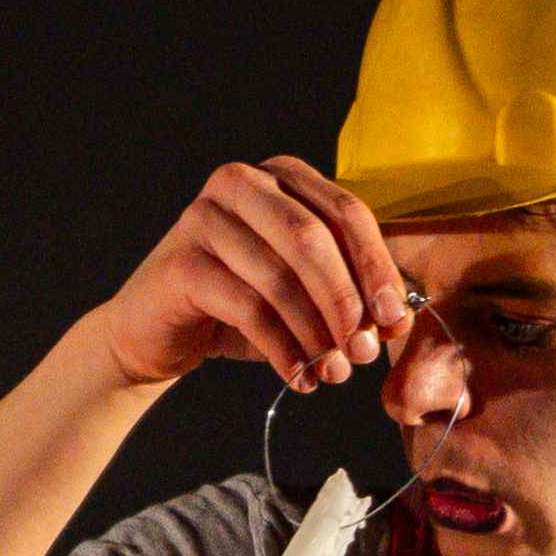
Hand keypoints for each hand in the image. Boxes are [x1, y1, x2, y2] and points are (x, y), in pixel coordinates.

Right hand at [94, 158, 414, 391]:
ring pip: (280, 276)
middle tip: (364, 352)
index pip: (345, 213)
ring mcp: (204, 217)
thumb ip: (349, 293)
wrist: (156, 333)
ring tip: (334, 374)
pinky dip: (282, 349)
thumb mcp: (302, 294)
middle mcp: (241, 183)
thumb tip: (399, 317)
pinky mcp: (181, 262)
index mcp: (281, 177)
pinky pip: (247, 306)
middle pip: (313, 238)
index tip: (395, 321)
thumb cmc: (236, 308)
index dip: (376, 267)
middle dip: (346, 300)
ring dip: (316, 333)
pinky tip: (300, 378)